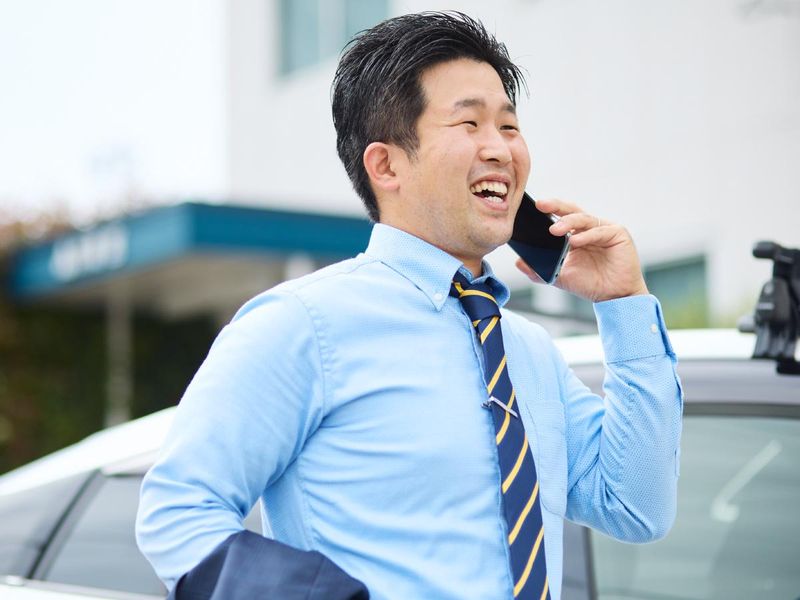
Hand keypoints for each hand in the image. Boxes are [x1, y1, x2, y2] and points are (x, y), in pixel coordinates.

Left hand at [515, 198, 648, 301]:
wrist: (614, 297)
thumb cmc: (590, 284)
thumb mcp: (560, 277)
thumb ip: (539, 270)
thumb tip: (519, 262)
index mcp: (576, 234)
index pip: (560, 217)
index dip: (548, 211)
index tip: (532, 207)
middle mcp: (590, 228)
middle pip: (571, 211)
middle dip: (555, 206)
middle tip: (540, 205)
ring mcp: (604, 229)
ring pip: (584, 219)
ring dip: (568, 222)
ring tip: (554, 230)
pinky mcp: (618, 234)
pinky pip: (600, 231)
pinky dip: (586, 235)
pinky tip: (574, 241)